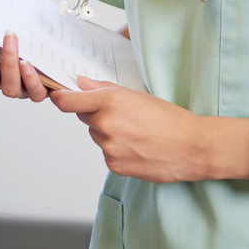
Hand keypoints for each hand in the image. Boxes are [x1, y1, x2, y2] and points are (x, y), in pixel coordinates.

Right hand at [0, 22, 49, 102]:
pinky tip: (27, 62)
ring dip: (8, 61)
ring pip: (9, 87)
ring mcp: (18, 88)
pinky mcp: (38, 90)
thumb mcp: (2, 27)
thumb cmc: (22, 34)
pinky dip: (31, 79)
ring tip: (10, 36)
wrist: (51, 46)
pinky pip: (35, 92)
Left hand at [51, 77, 227, 182]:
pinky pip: (106, 152)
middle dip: (94, 112)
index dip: (60, 98)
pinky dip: (116, 148)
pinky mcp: (114, 165)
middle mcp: (105, 125)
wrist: (191, 147)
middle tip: (120, 113)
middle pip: (83, 116)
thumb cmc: (169, 118)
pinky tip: (137, 145)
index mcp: (110, 102)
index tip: (57, 95)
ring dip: (106, 131)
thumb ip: (104, 89)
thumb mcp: (137, 95)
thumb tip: (81, 83)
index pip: (68, 102)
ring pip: (96, 135)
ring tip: (135, 131)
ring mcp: (108, 148)